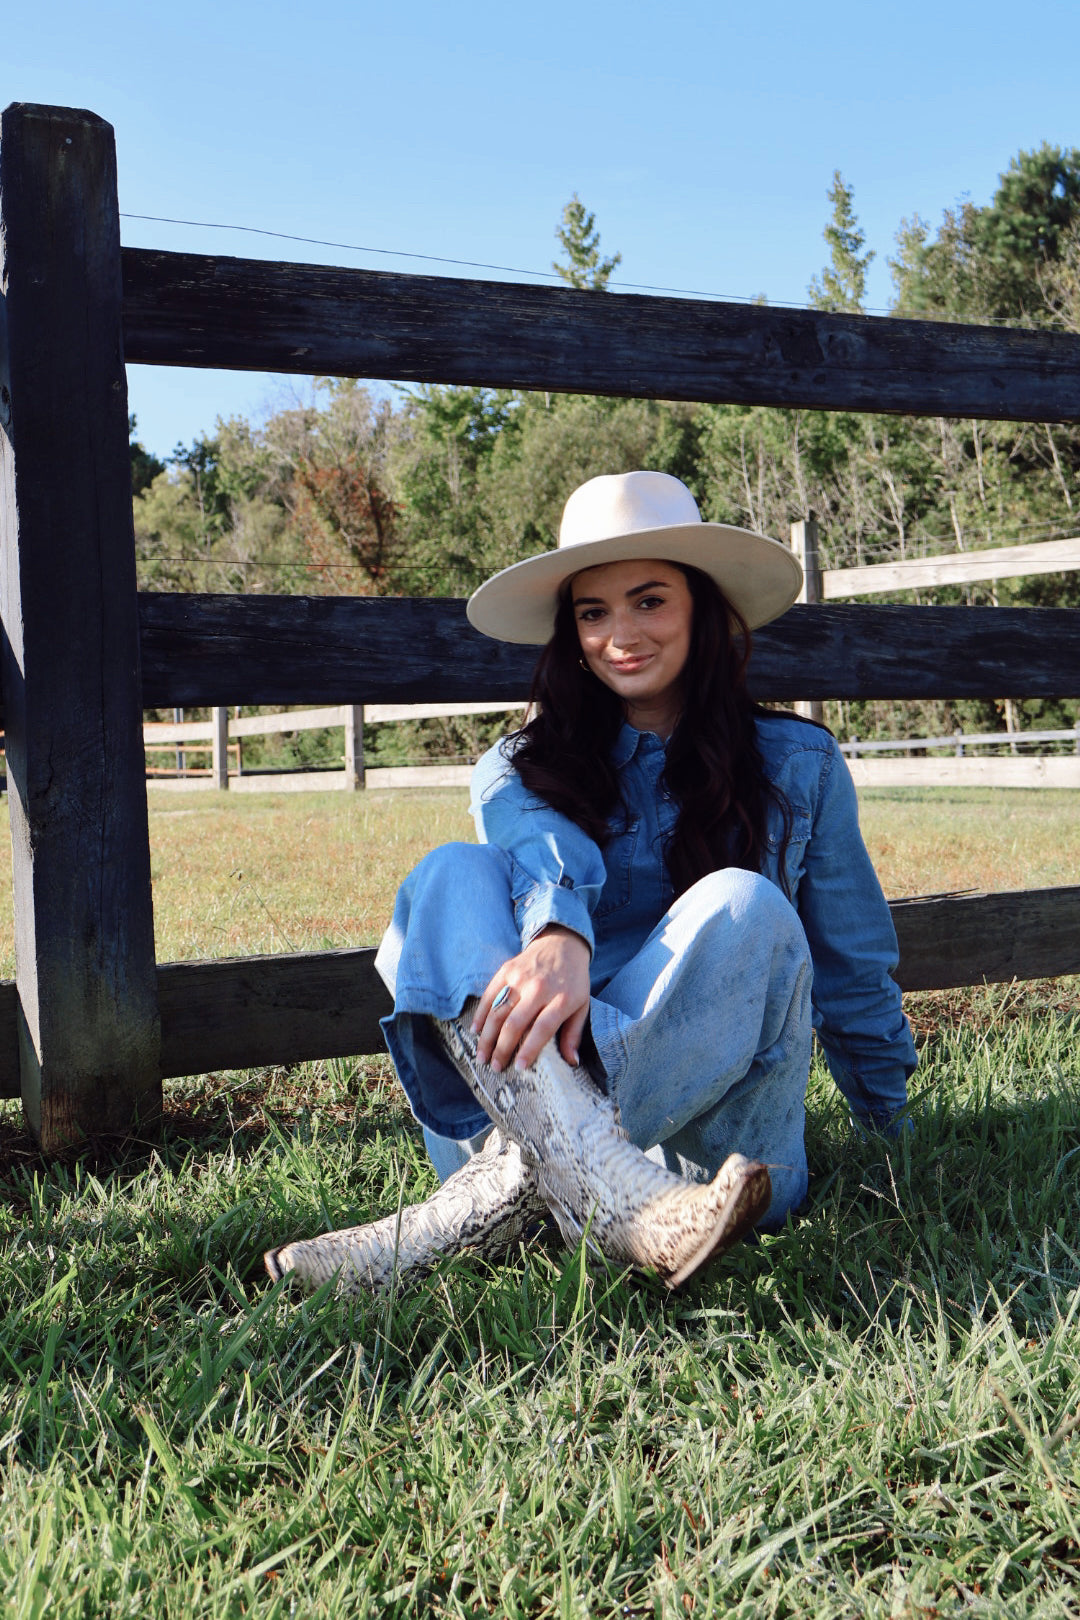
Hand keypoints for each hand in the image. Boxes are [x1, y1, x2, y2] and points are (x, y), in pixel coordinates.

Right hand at [473, 925, 591, 1073]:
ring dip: (487, 1037)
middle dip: (502, 1049)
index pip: (542, 1028)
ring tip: (482, 1056)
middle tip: (496, 1067)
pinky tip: (475, 1030)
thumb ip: (574, 1034)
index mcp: (562, 999)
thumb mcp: (582, 1005)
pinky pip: (489, 995)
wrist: (562, 943)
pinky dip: (480, 1014)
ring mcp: (521, 978)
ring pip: (498, 1011)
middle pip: (515, 1023)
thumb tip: (572, 1062)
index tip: (518, 1067)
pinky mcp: (507, 970)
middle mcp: (539, 988)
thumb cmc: (573, 981)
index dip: (529, 1049)